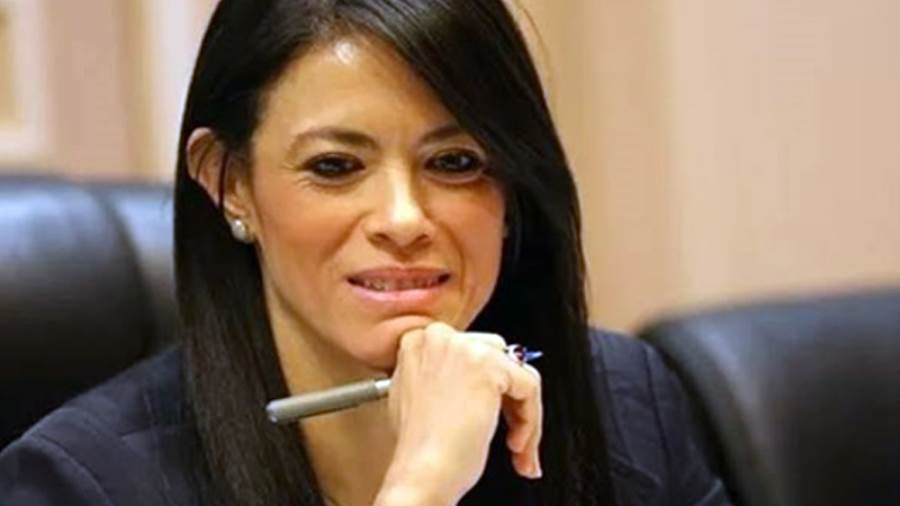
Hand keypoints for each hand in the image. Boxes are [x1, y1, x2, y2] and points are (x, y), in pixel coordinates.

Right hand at [375, 322, 542, 504]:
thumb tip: (476, 378)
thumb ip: (443, 376)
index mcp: (418, 342)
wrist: (420, 472)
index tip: (491, 413)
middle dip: (507, 399)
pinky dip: (532, 421)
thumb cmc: (418, 449)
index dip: (484, 388)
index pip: (470, 352)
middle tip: (509, 433)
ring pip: (517, 373)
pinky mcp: (490, 367)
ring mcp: (464, 349)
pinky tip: (516, 446)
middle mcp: (438, 338)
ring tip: (516, 446)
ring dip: (523, 414)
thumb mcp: (419, 398)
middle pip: (496, 357)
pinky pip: (530, 388)